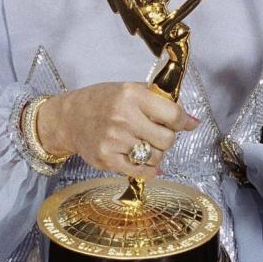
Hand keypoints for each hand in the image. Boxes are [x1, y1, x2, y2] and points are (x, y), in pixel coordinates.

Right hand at [36, 82, 199, 177]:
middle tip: (158, 133)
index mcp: (132, 95)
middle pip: (166, 139)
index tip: (182, 123)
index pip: (173, 114)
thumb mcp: (131, 90)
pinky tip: (144, 160)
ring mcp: (114, 140)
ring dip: (156, 153)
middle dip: (168, 138)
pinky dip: (148, 169)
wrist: (69, 117)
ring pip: (155, 157)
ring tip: (144, 143)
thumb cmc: (103, 101)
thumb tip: (193, 122)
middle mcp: (123, 117)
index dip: (182, 121)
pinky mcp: (106, 159)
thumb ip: (162, 102)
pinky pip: (140, 172)